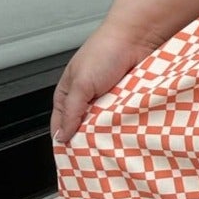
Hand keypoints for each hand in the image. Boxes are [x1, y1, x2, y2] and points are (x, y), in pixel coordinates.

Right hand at [51, 24, 159, 146]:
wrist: (137, 38)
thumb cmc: (104, 51)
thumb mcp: (80, 84)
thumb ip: (70, 112)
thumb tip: (62, 136)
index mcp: (68, 94)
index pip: (61, 125)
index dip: (64, 141)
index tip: (70, 160)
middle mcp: (87, 99)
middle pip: (84, 129)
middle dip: (88, 141)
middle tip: (93, 157)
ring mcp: (108, 101)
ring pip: (105, 127)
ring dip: (108, 134)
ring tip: (110, 147)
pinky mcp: (127, 102)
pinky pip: (123, 120)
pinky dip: (124, 126)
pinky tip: (126, 135)